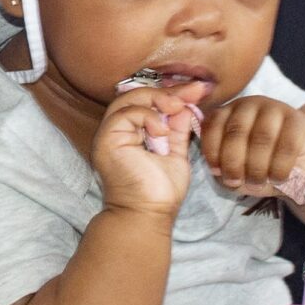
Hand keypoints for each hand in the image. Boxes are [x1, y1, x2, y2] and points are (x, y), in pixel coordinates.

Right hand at [92, 82, 207, 218]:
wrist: (148, 214)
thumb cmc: (160, 192)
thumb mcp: (175, 152)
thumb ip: (177, 129)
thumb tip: (187, 105)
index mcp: (130, 133)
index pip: (147, 102)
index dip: (172, 93)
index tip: (198, 89)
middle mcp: (117, 131)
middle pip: (136, 95)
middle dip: (168, 91)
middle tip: (194, 91)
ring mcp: (109, 134)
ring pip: (129, 99)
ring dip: (158, 99)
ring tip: (177, 108)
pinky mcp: (107, 139)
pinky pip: (126, 113)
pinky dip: (148, 116)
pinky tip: (162, 131)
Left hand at [202, 95, 304, 203]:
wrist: (301, 167)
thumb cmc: (261, 167)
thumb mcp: (237, 169)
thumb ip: (223, 168)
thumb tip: (217, 171)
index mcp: (229, 112)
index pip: (213, 125)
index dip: (212, 151)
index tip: (217, 172)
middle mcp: (250, 105)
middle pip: (236, 131)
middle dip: (233, 162)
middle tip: (237, 182)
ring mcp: (276, 109)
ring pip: (262, 138)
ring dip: (257, 167)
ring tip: (257, 182)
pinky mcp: (299, 121)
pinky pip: (287, 146)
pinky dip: (279, 168)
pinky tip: (278, 178)